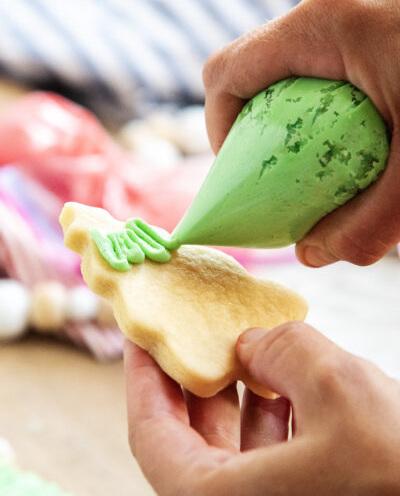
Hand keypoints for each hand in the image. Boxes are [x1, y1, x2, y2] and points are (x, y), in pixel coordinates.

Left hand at [124, 323, 399, 495]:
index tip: (140, 338)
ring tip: (240, 347)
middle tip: (188, 333)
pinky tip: (287, 380)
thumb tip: (253, 343)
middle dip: (191, 380)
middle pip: (191, 439)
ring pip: (233, 445)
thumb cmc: (397, 473)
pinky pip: (270, 455)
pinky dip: (271, 413)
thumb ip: (282, 348)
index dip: (142, 380)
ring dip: (235, 393)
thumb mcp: (336, 387)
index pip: (152, 435)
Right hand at [203, 0, 399, 267]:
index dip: (219, 125)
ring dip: (307, 105)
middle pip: (266, 64)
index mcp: (336, 19)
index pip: (229, 72)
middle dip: (270, 123)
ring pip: (303, 53)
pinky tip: (372, 114)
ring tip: (341, 143)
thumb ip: (371, 221)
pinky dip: (339, 86)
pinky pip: (337, 41)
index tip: (242, 168)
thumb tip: (317, 255)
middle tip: (296, 167)